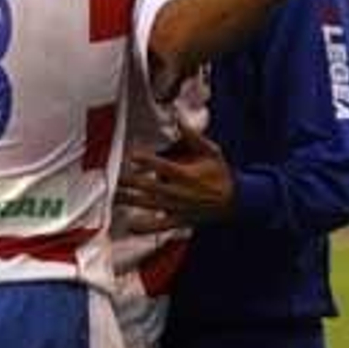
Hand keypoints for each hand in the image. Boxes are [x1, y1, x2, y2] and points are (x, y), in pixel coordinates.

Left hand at [114, 124, 234, 232]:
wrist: (236, 201)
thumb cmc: (221, 174)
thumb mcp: (211, 151)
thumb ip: (194, 136)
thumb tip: (179, 119)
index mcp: (186, 174)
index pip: (162, 166)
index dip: (146, 160)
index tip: (131, 155)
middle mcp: (178, 192)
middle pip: (148, 186)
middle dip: (129, 181)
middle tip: (112, 176)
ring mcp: (176, 208)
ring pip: (148, 205)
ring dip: (129, 200)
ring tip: (112, 196)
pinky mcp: (178, 220)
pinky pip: (158, 226)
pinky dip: (144, 227)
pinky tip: (129, 226)